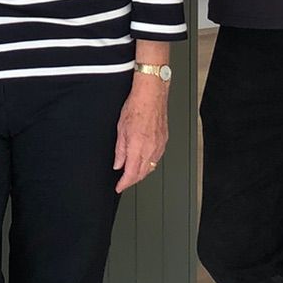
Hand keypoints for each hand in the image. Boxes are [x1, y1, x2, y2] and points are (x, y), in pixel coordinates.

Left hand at [114, 74, 167, 194]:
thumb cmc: (136, 107)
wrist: (151, 95)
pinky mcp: (164, 141)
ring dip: (141, 173)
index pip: (131, 173)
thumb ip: (120, 150)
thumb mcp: (120, 129)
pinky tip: (144, 161)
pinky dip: (149, 163)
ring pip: (151, 167)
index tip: (119, 187)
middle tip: (124, 181)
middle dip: (132, 180)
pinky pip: (157, 158)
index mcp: (138, 146)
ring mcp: (159, 145)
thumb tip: (118, 164)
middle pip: (142, 173)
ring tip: (132, 173)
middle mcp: (151, 148)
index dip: (124, 183)